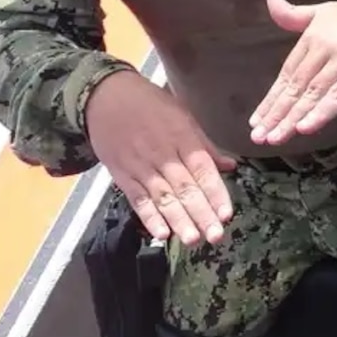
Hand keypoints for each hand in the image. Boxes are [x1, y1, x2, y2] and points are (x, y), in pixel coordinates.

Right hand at [84, 70, 236, 246]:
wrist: (106, 97)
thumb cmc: (150, 104)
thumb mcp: (182, 116)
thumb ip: (205, 145)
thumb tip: (231, 166)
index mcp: (182, 137)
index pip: (202, 170)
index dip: (215, 193)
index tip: (227, 213)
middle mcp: (163, 154)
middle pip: (185, 188)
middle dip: (201, 213)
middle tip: (216, 236)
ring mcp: (142, 167)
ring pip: (163, 197)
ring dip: (178, 220)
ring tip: (192, 239)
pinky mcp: (123, 176)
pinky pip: (138, 199)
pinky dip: (149, 217)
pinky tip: (160, 233)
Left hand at [249, 0, 336, 145]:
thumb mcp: (324, 11)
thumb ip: (294, 14)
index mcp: (312, 37)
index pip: (286, 73)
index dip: (271, 99)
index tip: (256, 120)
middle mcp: (324, 49)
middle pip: (296, 86)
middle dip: (276, 114)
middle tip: (259, 136)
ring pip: (313, 94)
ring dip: (293, 118)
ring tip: (275, 137)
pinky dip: (322, 112)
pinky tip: (306, 127)